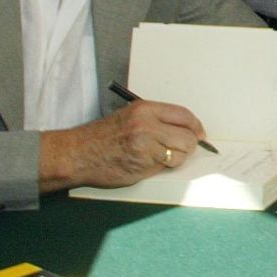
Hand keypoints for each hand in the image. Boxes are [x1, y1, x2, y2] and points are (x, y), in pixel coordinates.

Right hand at [39, 100, 204, 191]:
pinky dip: (161, 167)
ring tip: (156, 157)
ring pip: (180, 153)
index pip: (184, 115)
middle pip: (188, 136)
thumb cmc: (102, 137)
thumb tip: (187, 131)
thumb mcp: (130, 117)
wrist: (77, 154)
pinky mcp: (142, 162)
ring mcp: (145, 144)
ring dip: (174, 158)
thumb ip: (157, 121)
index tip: (200, 134)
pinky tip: (146, 164)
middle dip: (188, 146)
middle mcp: (147, 123)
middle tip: (179, 150)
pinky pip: (166, 166)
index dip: (196, 127)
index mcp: (145, 109)